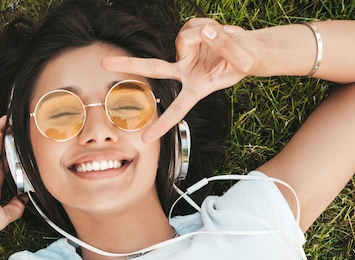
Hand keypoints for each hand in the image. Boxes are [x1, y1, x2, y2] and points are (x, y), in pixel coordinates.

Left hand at [102, 19, 257, 141]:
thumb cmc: (246, 61)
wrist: (251, 49)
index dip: (162, 124)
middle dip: (128, 64)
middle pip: (153, 68)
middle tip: (103, 63)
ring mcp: (184, 55)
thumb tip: (204, 30)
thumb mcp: (242, 59)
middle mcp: (185, 72)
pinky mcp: (188, 38)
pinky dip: (206, 25)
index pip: (177, 109)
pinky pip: (191, 25)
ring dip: (206, 32)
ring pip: (184, 36)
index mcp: (196, 88)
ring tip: (223, 37)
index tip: (145, 140)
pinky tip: (216, 31)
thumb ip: (224, 45)